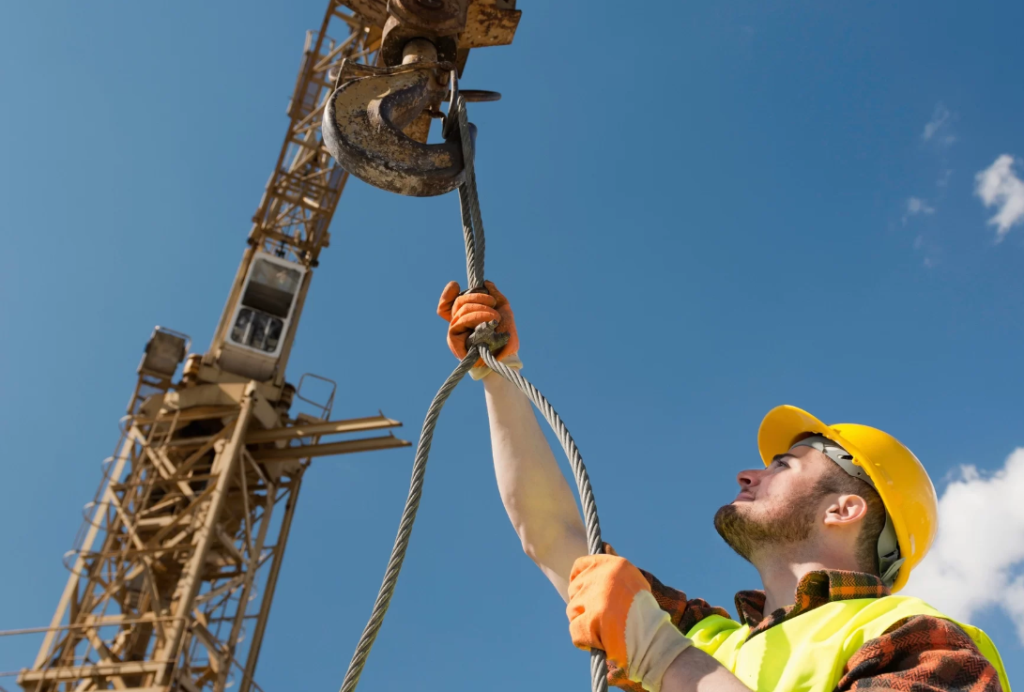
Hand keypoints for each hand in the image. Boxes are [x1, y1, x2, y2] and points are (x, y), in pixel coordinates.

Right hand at [437, 280, 519, 369]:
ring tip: (495, 317)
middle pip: (458, 302)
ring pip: (461, 310)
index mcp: (465, 316)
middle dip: (477, 298)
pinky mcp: (454, 340)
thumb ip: (494, 295)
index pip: (447, 304)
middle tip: (493, 304)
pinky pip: (460, 322)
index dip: (448, 294)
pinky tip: (490, 320)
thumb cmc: (504, 334)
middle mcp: (457, 323)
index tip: (456, 285)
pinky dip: (476, 317)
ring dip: (481, 309)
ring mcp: (455, 331)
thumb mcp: (503, 309)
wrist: (507, 354)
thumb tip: (486, 283)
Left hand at [568, 554, 692, 691]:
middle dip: (582, 604)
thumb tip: (604, 544)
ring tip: (603, 629)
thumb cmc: (643, 609)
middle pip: (574, 590)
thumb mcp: (630, 578)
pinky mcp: (590, 621)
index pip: (580, 565)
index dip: (578, 579)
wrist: (653, 636)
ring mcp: (593, 599)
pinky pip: (575, 630)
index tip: (583, 590)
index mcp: (611, 564)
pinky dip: (583, 639)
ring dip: (583, 621)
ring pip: (572, 610)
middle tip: (600, 615)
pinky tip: (598, 641)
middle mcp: (600, 577)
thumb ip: (613, 562)